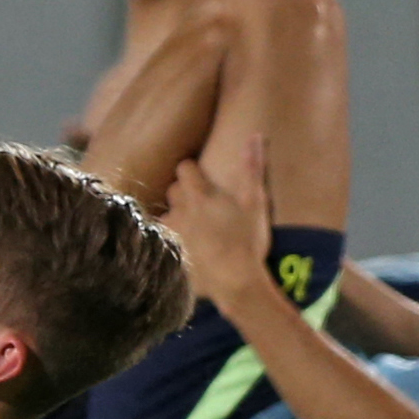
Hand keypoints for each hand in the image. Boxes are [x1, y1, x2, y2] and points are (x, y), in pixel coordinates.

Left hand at [165, 128, 279, 308]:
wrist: (235, 282)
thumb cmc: (248, 240)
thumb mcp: (255, 202)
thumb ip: (252, 168)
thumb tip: (255, 136)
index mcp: (198, 194)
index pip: (184, 167)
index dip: (193, 171)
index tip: (203, 178)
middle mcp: (179, 210)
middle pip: (174, 190)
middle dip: (184, 193)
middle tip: (202, 204)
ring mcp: (170, 233)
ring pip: (167, 216)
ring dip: (177, 218)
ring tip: (194, 230)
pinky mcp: (166, 253)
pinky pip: (163, 241)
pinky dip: (171, 242)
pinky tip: (186, 250)